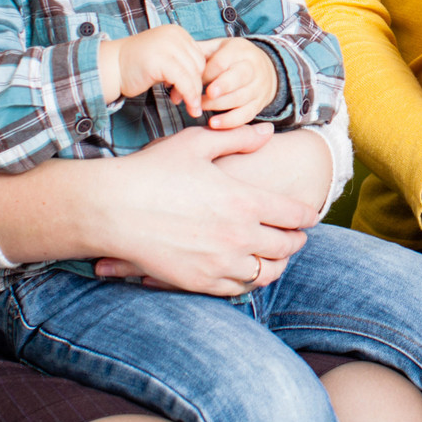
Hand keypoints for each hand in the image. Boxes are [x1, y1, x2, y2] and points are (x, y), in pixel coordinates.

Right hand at [55, 123, 312, 294]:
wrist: (111, 209)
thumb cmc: (152, 170)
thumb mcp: (197, 143)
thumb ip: (238, 138)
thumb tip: (269, 132)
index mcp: (244, 200)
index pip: (294, 214)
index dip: (307, 215)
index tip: (309, 215)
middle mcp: (239, 235)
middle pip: (286, 246)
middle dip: (296, 241)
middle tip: (297, 237)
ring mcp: (220, 263)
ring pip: (267, 273)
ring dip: (277, 264)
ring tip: (277, 257)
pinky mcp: (199, 282)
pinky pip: (238, 289)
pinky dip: (249, 281)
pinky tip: (247, 272)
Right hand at [104, 24, 204, 116]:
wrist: (111, 67)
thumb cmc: (137, 66)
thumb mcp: (165, 57)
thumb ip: (183, 62)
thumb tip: (204, 81)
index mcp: (177, 32)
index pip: (200, 56)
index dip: (198, 76)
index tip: (189, 91)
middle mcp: (174, 35)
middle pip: (199, 65)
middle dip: (195, 86)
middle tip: (185, 100)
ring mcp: (167, 46)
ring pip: (193, 74)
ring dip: (192, 94)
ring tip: (185, 105)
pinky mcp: (160, 60)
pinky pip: (183, 81)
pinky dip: (187, 95)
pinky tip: (178, 102)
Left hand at [198, 36, 276, 126]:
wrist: (268, 68)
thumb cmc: (234, 58)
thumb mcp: (219, 48)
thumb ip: (199, 53)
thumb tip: (177, 67)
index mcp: (240, 50)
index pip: (221, 62)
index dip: (205, 74)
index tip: (190, 82)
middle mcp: (253, 68)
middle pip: (238, 77)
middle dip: (222, 86)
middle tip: (207, 94)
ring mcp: (258, 87)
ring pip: (239, 98)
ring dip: (217, 105)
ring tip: (199, 107)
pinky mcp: (259, 104)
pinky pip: (246, 115)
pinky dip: (230, 121)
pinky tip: (214, 124)